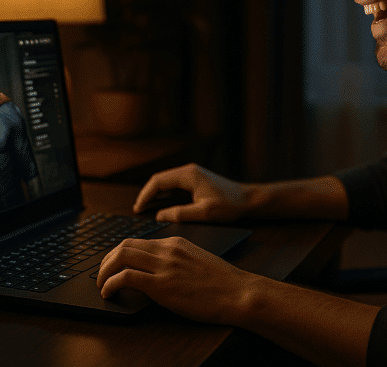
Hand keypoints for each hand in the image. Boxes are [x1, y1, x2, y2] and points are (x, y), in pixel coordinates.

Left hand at [96, 236, 252, 323]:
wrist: (238, 292)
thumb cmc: (223, 282)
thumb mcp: (197, 260)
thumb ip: (177, 259)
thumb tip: (158, 269)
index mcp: (176, 242)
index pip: (137, 241)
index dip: (118, 253)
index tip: (112, 265)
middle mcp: (167, 250)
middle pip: (123, 245)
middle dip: (106, 261)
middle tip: (101, 275)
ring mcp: (164, 266)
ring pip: (120, 257)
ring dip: (104, 272)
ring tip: (102, 285)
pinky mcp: (162, 285)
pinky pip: (125, 278)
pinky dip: (110, 284)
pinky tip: (109, 293)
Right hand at [133, 163, 249, 222]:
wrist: (249, 200)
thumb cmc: (229, 205)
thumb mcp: (204, 213)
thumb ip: (180, 214)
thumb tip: (159, 216)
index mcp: (189, 175)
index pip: (158, 181)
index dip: (145, 195)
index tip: (137, 208)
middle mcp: (189, 171)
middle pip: (160, 179)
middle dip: (147, 193)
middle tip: (138, 209)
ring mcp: (193, 174)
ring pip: (166, 181)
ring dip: (155, 193)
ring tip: (145, 208)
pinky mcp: (196, 179)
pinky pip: (174, 184)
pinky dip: (164, 193)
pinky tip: (160, 204)